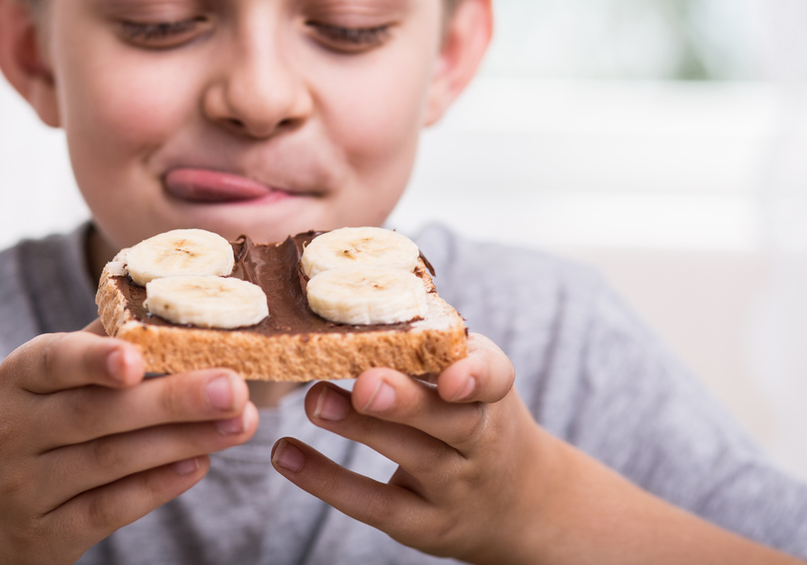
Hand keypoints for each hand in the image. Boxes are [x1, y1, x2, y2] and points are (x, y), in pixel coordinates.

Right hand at [0, 322, 257, 564]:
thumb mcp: (22, 388)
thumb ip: (85, 351)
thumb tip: (161, 307)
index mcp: (14, 383)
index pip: (50, 362)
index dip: (91, 359)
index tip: (136, 358)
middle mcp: (16, 434)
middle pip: (98, 415)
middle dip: (172, 400)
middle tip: (234, 385)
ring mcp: (29, 490)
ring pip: (112, 462)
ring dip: (182, 440)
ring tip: (239, 421)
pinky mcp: (45, 538)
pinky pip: (108, 509)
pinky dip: (155, 487)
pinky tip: (198, 464)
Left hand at [269, 333, 549, 562]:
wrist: (521, 502)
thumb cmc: (473, 413)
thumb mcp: (471, 375)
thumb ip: (428, 342)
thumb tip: (352, 282)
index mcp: (491, 394)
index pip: (496, 379)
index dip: (477, 376)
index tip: (453, 375)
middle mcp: (480, 443)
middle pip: (451, 423)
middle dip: (407, 402)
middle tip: (365, 381)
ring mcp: (454, 488)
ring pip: (410, 459)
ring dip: (359, 430)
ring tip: (316, 401)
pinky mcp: (422, 525)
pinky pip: (373, 504)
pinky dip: (325, 480)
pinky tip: (285, 453)